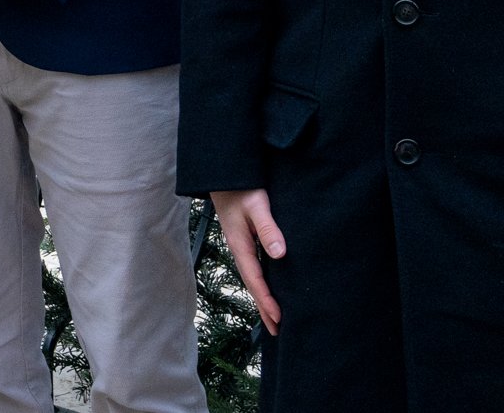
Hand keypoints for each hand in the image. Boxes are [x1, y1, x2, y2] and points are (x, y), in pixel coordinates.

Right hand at [211, 188, 285, 334]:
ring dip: (262, 298)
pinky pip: (253, 267)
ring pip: (252, 277)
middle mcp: (238, 248)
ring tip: (273, 317)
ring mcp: (240, 245)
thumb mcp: (256, 205)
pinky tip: (267, 286)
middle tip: (276, 330)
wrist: (223, 173)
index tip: (279, 318)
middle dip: (263, 307)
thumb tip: (279, 254)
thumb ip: (268, 228)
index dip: (267, 300)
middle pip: (252, 284)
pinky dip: (261, 283)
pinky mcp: (244, 239)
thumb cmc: (241, 187)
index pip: (255, 279)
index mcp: (240, 245)